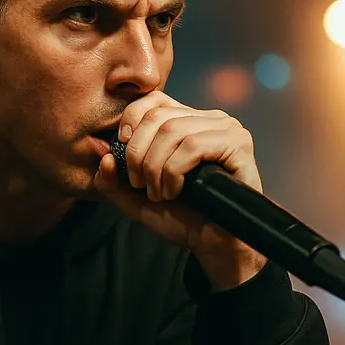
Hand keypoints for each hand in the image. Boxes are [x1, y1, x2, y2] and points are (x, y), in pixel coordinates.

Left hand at [93, 91, 267, 289]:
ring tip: (159, 193)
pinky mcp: (238, 145)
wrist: (215, 245)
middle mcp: (209, 119)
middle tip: (141, 185)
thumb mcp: (137, 199)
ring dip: (155, 167)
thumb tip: (105, 157)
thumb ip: (114, 181)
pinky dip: (174, 171)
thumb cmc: (183, 218)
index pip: (153, 99)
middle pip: (158, 116)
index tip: (123, 154)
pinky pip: (193, 146)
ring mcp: (227, 129)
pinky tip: (175, 191)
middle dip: (138, 153)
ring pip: (172, 131)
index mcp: (188, 122)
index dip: (131, 121)